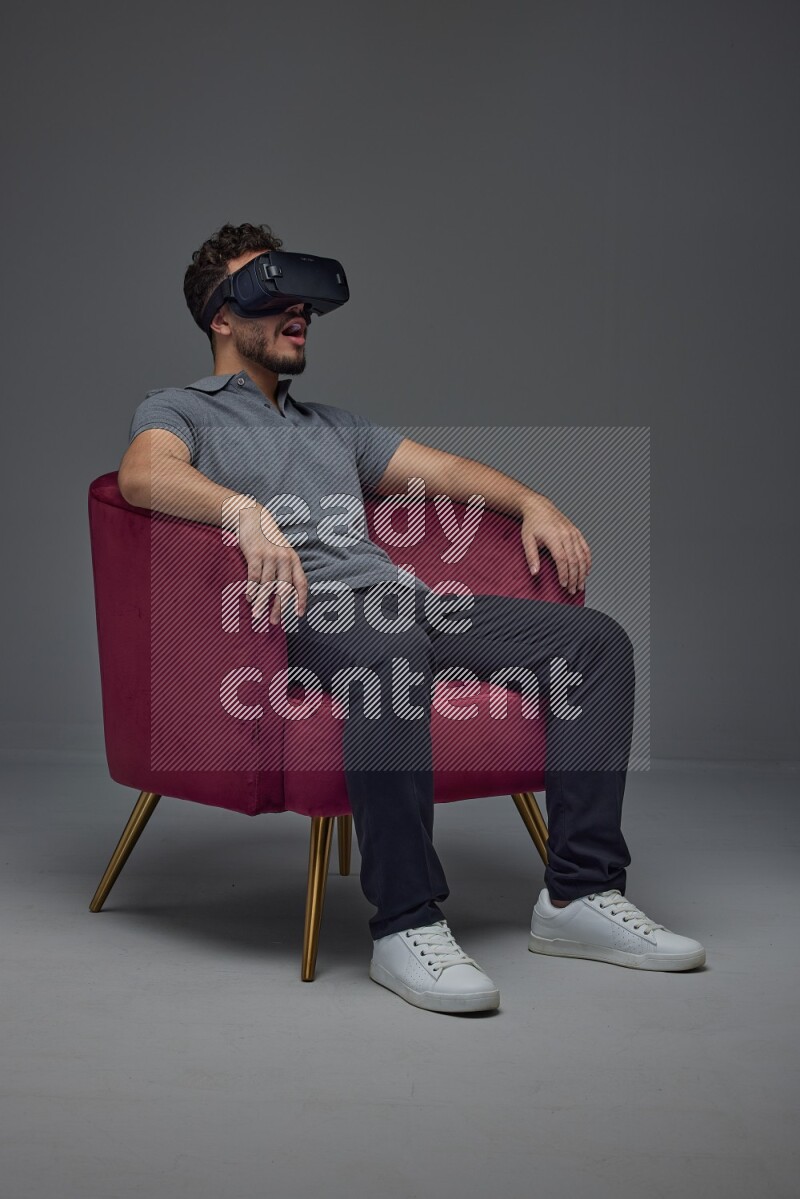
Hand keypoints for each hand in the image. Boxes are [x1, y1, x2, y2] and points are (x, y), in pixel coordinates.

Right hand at [238, 506, 308, 625]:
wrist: (252, 516)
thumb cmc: (267, 538)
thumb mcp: (281, 551)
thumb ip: (285, 569)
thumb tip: (284, 593)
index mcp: (293, 559)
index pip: (301, 583)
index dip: (301, 600)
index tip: (298, 615)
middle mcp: (284, 558)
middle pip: (284, 588)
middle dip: (280, 607)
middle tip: (275, 622)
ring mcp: (270, 555)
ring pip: (267, 585)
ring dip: (262, 602)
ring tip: (258, 615)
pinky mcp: (255, 553)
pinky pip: (254, 576)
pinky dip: (251, 589)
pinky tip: (249, 599)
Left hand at [520, 494, 591, 594]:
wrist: (540, 507)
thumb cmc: (532, 524)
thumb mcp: (527, 539)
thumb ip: (531, 557)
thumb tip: (534, 573)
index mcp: (554, 536)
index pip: (562, 559)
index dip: (564, 574)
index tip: (563, 585)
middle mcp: (566, 534)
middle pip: (574, 560)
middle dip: (574, 577)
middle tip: (572, 590)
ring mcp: (573, 533)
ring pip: (582, 556)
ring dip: (582, 572)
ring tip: (580, 585)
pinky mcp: (577, 532)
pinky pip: (586, 549)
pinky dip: (588, 561)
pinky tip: (586, 572)